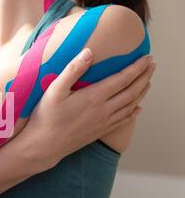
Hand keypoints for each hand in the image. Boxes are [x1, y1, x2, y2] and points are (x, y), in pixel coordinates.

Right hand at [21, 48, 154, 167]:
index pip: (123, 79)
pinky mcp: (100, 132)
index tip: (146, 57)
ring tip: (148, 82)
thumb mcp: (54, 90)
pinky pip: (124, 121)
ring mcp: (103, 122)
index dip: (137, 67)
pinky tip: (137, 108)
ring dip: (142, 92)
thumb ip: (72, 70)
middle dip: (144, 77)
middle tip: (152, 65)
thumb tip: (89, 52)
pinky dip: (134, 112)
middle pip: (132, 91)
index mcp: (94, 97)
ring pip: (131, 106)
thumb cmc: (46, 116)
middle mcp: (104, 110)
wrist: (44, 145)